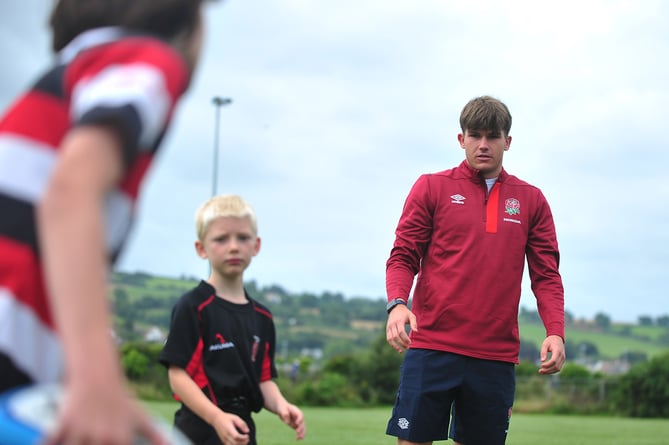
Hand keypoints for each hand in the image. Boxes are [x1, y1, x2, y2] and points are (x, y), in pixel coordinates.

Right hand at [46, 381, 165, 444]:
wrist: (99, 376)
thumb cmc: (121, 401)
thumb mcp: (141, 419)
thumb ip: (156, 437)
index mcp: (120, 439)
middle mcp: (101, 437)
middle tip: (96, 441)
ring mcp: (81, 431)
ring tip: (82, 441)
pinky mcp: (63, 424)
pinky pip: (51, 443)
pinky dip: (51, 443)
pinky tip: (57, 442)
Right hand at [211, 411, 250, 444]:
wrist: (216, 420)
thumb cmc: (226, 418)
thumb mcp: (235, 418)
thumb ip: (242, 424)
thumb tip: (247, 431)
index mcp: (229, 429)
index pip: (236, 437)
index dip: (243, 438)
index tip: (247, 435)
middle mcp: (226, 436)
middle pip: (235, 443)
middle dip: (243, 442)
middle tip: (247, 438)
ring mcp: (224, 439)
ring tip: (244, 440)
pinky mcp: (223, 441)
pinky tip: (240, 442)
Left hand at [276, 402, 305, 439]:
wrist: (282, 409)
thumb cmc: (282, 407)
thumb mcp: (282, 409)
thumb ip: (285, 414)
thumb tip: (287, 422)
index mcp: (296, 411)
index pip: (300, 415)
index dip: (299, 419)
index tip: (297, 423)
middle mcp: (298, 417)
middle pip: (302, 422)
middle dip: (300, 427)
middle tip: (297, 432)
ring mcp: (298, 421)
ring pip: (302, 428)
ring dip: (301, 433)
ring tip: (299, 438)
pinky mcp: (296, 425)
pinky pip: (299, 430)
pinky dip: (299, 434)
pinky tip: (297, 439)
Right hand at [386, 304, 416, 352]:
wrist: (396, 308)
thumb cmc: (405, 313)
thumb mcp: (412, 316)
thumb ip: (414, 324)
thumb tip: (416, 332)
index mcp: (399, 321)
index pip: (401, 332)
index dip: (405, 338)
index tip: (410, 342)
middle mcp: (392, 324)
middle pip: (395, 336)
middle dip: (401, 343)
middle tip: (407, 347)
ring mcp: (389, 327)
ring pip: (390, 338)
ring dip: (395, 346)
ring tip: (401, 351)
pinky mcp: (387, 329)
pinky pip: (388, 338)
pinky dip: (391, 344)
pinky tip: (396, 348)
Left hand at [538, 334, 565, 374]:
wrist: (557, 338)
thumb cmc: (550, 341)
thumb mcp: (545, 344)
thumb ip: (543, 352)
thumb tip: (542, 361)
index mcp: (558, 351)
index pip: (554, 360)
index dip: (548, 364)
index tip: (541, 365)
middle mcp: (562, 356)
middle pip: (556, 366)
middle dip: (548, 370)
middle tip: (539, 371)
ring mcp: (563, 359)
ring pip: (558, 369)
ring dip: (550, 372)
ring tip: (541, 372)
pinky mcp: (562, 361)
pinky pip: (558, 368)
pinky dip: (552, 370)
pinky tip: (546, 370)